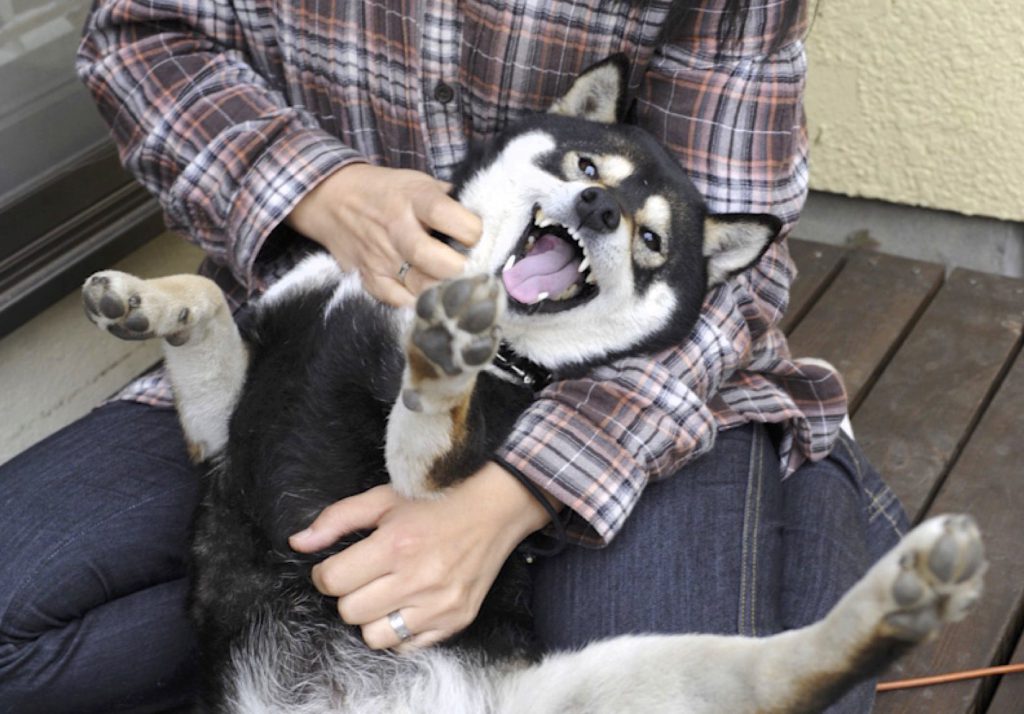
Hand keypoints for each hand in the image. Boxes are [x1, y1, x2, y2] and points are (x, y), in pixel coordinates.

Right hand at [286, 163, 481, 305]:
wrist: (331, 198)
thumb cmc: (386, 190)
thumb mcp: (418, 180)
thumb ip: (449, 199)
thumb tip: (485, 218)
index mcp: (414, 197)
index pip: (449, 217)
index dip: (472, 231)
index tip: (477, 237)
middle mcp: (397, 228)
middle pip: (434, 260)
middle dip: (461, 270)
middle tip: (472, 271)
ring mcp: (381, 257)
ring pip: (420, 287)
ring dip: (445, 291)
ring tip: (457, 287)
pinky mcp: (368, 277)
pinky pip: (397, 301)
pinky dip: (417, 303)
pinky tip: (430, 296)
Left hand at [289, 463, 553, 651]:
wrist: (497, 507)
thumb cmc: (438, 499)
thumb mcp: (385, 498)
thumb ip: (338, 519)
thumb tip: (298, 542)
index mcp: (396, 544)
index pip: (333, 581)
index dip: (325, 574)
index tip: (336, 566)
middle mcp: (417, 579)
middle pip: (350, 611)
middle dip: (349, 594)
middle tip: (365, 576)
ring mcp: (439, 604)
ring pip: (375, 636)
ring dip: (372, 617)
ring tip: (385, 593)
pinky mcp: (456, 620)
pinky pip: (408, 646)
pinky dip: (400, 631)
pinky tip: (407, 604)